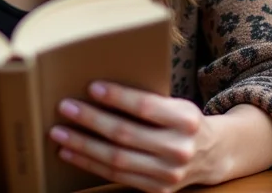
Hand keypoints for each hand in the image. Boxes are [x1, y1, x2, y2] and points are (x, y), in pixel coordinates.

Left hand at [50, 82, 222, 192]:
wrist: (212, 154)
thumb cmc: (183, 120)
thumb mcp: (175, 103)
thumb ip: (148, 100)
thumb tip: (100, 88)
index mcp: (185, 119)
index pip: (145, 107)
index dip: (117, 97)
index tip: (92, 87)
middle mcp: (179, 149)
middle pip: (125, 134)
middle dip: (91, 120)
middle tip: (65, 107)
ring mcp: (168, 174)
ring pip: (116, 159)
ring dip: (83, 145)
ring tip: (59, 132)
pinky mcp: (157, 190)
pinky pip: (117, 176)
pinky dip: (90, 164)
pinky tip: (71, 152)